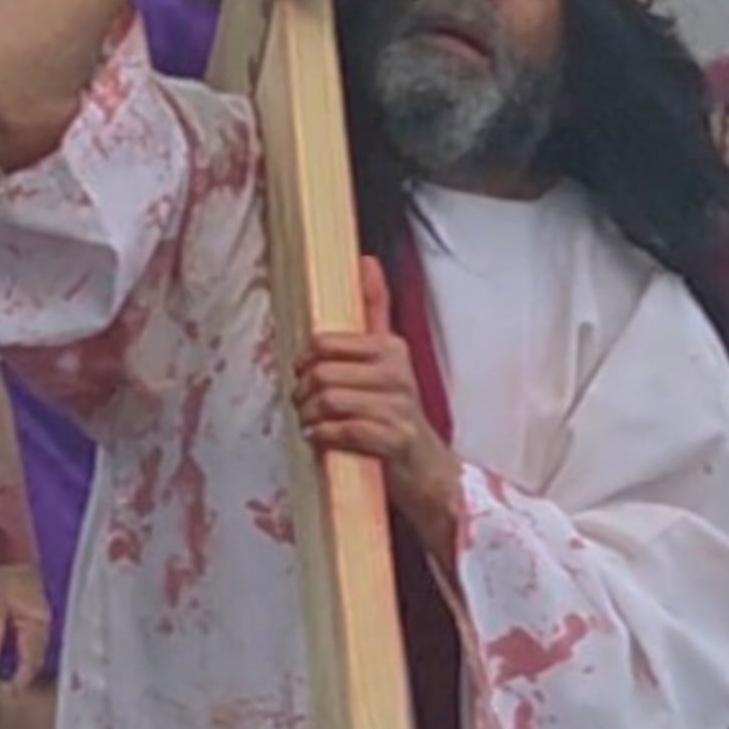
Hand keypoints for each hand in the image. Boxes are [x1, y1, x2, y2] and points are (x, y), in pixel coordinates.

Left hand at [0, 558, 51, 682]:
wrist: (9, 548)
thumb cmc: (1, 573)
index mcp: (35, 623)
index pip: (31, 660)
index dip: (21, 679)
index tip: (10, 692)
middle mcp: (42, 623)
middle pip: (36, 657)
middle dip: (24, 674)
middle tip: (9, 689)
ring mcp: (39, 617)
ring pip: (35, 649)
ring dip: (24, 662)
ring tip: (9, 676)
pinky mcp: (33, 611)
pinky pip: (31, 638)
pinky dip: (23, 650)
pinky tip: (11, 654)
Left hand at [292, 258, 459, 557]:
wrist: (426, 469)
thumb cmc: (395, 411)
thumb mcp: (387, 358)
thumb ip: (375, 309)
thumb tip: (366, 259)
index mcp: (391, 347)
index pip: (326, 343)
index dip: (305, 360)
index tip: (304, 372)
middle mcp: (398, 372)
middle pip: (321, 373)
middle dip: (302, 393)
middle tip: (302, 404)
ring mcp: (398, 406)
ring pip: (329, 401)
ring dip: (309, 416)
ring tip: (310, 422)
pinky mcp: (395, 439)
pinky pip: (343, 430)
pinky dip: (323, 436)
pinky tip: (320, 438)